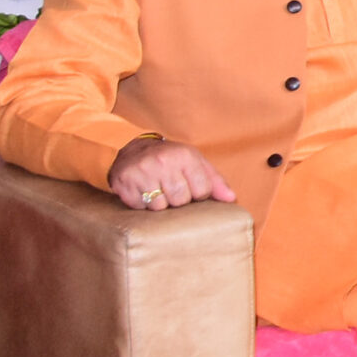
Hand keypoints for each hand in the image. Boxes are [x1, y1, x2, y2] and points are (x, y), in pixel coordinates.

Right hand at [108, 136, 235, 211]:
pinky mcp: (124, 183)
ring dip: (160, 203)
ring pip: (160, 206)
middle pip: (181, 200)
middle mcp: (163, 162)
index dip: (198, 194)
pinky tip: (143, 191)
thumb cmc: (171, 158)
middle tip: (171, 188)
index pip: (202, 191)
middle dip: (178, 200)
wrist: (133, 149)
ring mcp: (142, 173)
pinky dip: (143, 204)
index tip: (190, 187)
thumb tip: (232, 199)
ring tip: (157, 189)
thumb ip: (215, 181)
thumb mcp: (195, 162)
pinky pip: (141, 207)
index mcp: (185, 156)